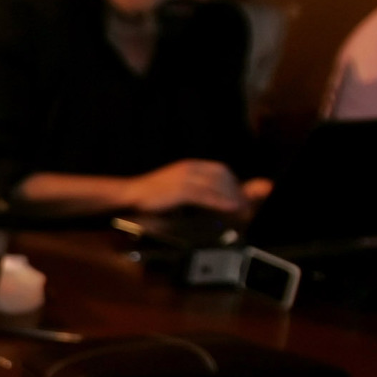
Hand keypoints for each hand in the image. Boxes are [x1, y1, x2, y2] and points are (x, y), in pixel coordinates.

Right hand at [124, 159, 246, 214]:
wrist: (129, 194)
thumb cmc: (151, 195)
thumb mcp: (176, 186)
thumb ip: (195, 189)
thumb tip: (213, 197)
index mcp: (190, 166)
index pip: (221, 170)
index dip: (234, 183)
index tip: (242, 197)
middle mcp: (189, 168)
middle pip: (222, 176)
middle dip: (237, 191)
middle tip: (246, 207)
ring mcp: (184, 178)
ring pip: (216, 185)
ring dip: (232, 198)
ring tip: (241, 210)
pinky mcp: (179, 190)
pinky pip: (205, 195)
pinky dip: (220, 201)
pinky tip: (229, 208)